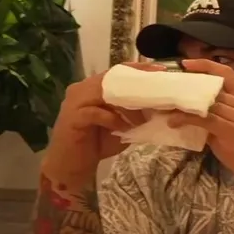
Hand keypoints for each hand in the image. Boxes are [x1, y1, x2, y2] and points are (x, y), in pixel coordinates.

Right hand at [43, 64, 158, 188]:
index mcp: (94, 87)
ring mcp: (75, 101)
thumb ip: (136, 113)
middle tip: (157, 90)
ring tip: (141, 119)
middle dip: (136, 84)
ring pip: (104, 93)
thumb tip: (161, 106)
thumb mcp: (123, 125)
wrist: (73, 164)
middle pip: (111, 79)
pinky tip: (123, 129)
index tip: (160, 69)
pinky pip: (96, 113)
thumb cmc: (99, 142)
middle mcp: (82, 89)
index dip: (138, 69)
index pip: (117, 72)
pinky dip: (112, 120)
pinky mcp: (72, 117)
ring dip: (126, 107)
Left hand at [167, 59, 233, 193]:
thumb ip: (221, 114)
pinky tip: (173, 121)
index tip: (186, 63)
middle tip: (167, 88)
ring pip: (206, 103)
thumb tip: (194, 108)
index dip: (206, 65)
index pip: (228, 73)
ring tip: (165, 106)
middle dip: (187, 87)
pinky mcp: (232, 131)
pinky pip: (203, 119)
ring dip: (182, 104)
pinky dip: (185, 118)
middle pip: (212, 88)